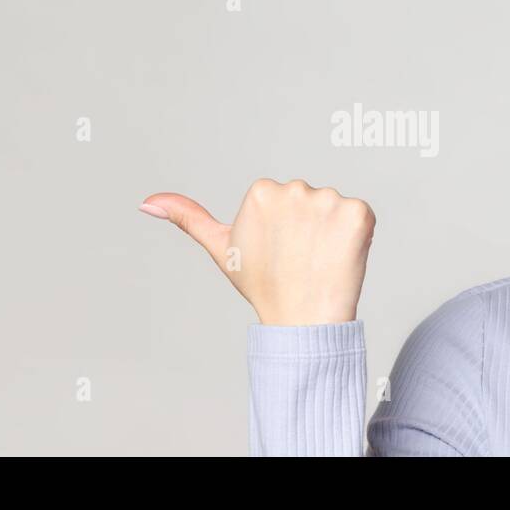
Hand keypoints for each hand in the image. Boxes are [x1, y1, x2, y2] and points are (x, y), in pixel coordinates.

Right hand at [138, 179, 374, 325]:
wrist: (302, 321)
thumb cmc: (263, 287)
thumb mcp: (222, 249)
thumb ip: (189, 218)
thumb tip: (146, 202)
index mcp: (261, 190)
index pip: (283, 200)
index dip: (285, 229)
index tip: (280, 253)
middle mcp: (294, 188)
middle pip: (310, 202)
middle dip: (309, 228)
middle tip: (301, 261)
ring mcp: (328, 200)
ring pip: (335, 210)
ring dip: (333, 234)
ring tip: (320, 262)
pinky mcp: (359, 213)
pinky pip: (363, 217)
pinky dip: (358, 238)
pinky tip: (342, 259)